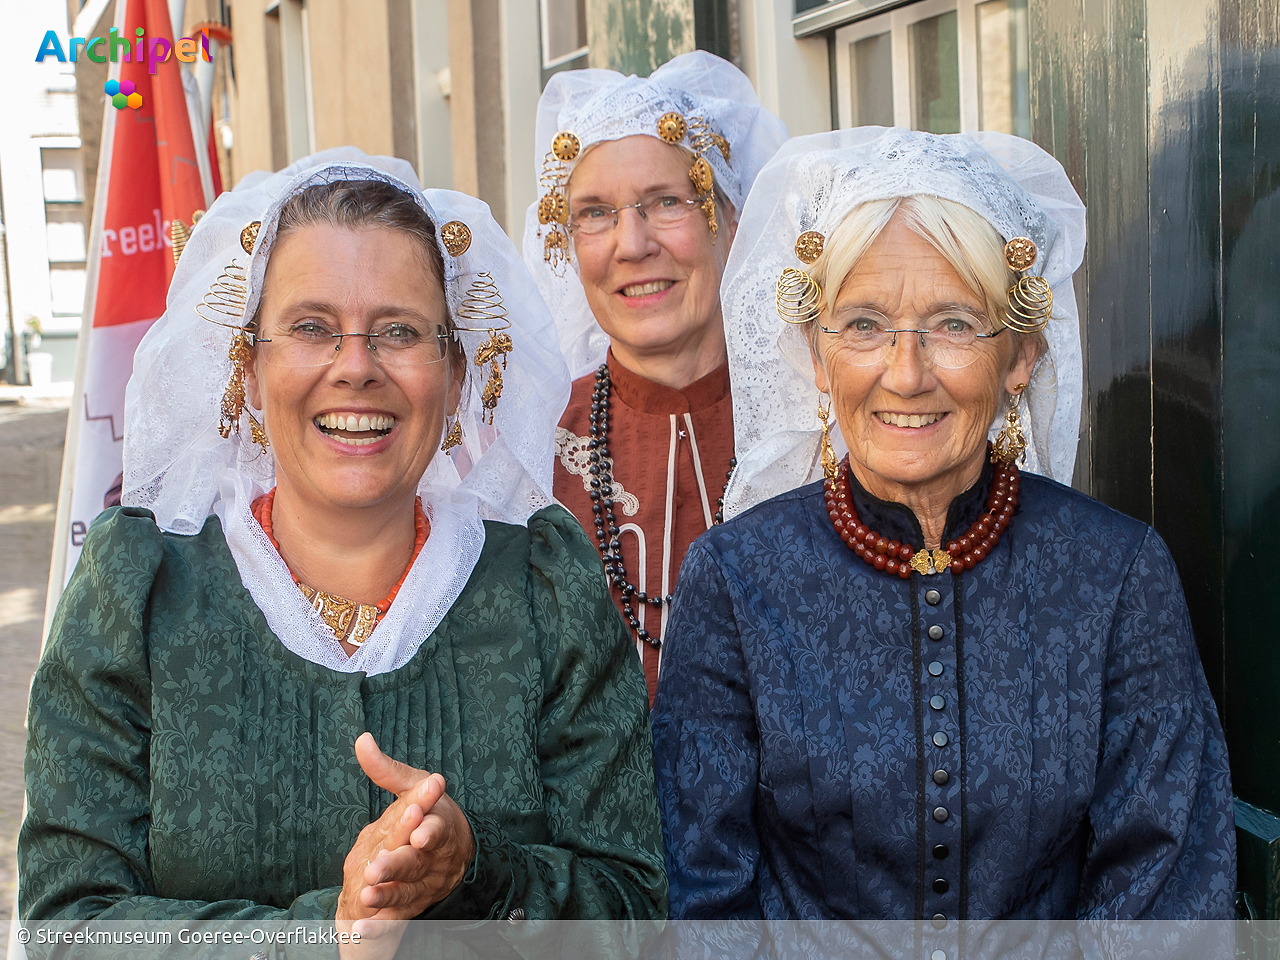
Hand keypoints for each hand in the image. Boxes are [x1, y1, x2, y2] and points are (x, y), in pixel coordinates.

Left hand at [336, 734, 475, 957]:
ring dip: (388, 895)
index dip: (427, 830)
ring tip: (367, 897)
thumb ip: (386, 769)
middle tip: (376, 868)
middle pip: (416, 862)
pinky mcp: (414, 904)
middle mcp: (433, 856)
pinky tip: (363, 930)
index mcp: (437, 824)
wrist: (455, 851)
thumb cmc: (429, 811)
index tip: (418, 833)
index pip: (435, 827)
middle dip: (398, 865)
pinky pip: (399, 918)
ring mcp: (425, 883)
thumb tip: (361, 740)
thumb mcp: (414, 785)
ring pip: (408, 891)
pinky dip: (382, 926)